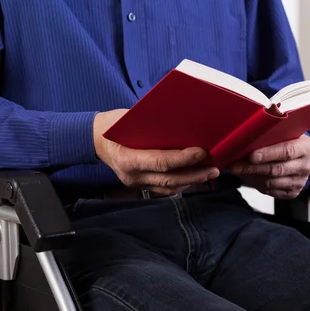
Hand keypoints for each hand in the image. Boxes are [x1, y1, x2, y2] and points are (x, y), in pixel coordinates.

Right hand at [93, 109, 219, 195]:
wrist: (95, 139)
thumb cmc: (115, 125)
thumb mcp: (131, 120)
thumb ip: (155, 126)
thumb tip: (185, 123)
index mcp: (127, 158)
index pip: (161, 162)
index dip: (183, 158)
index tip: (202, 152)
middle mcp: (131, 175)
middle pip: (169, 180)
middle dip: (195, 175)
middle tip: (214, 168)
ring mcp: (135, 183)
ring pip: (168, 188)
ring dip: (191, 182)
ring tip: (210, 173)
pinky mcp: (139, 186)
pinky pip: (163, 190)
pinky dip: (181, 185)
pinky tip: (193, 178)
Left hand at [229, 135, 309, 198]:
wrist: (298, 156)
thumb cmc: (286, 141)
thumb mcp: (282, 133)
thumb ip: (268, 136)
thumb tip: (242, 141)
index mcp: (306, 147)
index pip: (287, 151)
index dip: (268, 154)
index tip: (251, 156)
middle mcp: (306, 166)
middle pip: (276, 170)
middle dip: (252, 168)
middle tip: (235, 166)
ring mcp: (300, 181)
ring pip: (271, 183)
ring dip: (251, 177)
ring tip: (238, 170)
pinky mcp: (293, 192)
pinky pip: (270, 191)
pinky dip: (256, 184)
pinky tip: (248, 176)